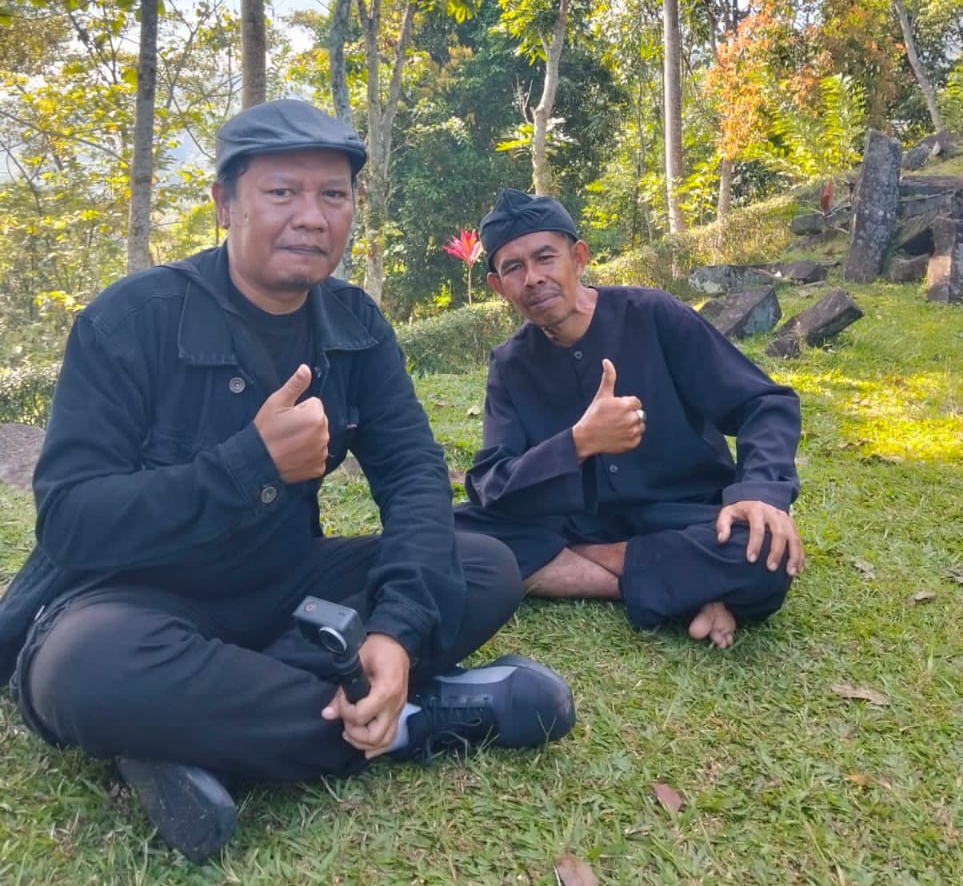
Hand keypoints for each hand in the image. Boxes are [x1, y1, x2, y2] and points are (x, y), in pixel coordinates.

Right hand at [254, 364, 328, 482]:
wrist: (257, 460)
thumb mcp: (277, 402)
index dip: (299, 409)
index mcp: (316, 416)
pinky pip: (317, 456)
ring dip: (308, 440)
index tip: (286, 418)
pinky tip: (294, 456)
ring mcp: (322, 453)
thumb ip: (295, 385)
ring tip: (288, 443)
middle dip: (306, 424)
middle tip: (286, 430)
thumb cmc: (265, 430)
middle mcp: (324, 435)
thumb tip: (306, 368)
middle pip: (318, 422)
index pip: (315, 404)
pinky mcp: (318, 468)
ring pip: (318, 439)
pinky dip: (308, 456)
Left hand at [321, 633, 410, 758]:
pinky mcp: (398, 712)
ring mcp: (399, 710)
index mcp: (386, 690)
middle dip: (354, 733)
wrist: (398, 644)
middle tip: (345, 721)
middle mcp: (395, 705)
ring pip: (384, 741)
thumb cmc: (377, 648)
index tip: (342, 700)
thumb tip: (327, 714)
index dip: (346, 711)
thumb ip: (342, 691)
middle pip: (374, 736)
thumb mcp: (356, 662)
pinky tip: (366, 748)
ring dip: (364, 742)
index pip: (361, 716)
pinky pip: (391, 737)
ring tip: (350, 733)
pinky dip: (378, 747)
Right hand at [571, 359, 644, 460]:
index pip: (636, 402)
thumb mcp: (601, 395)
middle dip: (629, 415)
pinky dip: (630, 437)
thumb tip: (607, 361)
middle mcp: (632, 418)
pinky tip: (618, 436)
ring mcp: (633, 432)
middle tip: (614, 420)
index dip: (625, 405)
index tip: (615, 410)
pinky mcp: (632, 443)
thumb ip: (608, 377)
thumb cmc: (593, 415)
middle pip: (639, 414)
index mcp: (626, 405)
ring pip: (640, 426)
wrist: (586, 438)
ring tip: (616, 428)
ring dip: (631, 426)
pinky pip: (637, 437)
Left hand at [716, 500, 804, 576]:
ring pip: (794, 537)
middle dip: (776, 552)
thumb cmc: (740, 511)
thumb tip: (722, 540)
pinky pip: (799, 541)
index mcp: (757, 510)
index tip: (750, 560)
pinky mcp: (793, 526)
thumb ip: (722, 525)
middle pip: (779, 533)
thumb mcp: (728, 513)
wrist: (757, 499)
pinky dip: (800, 556)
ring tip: (790, 573)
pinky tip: (799, 569)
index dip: (755, 544)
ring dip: (794, 556)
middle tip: (770, 568)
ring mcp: (786, 519)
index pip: (757, 528)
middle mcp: (774, 514)